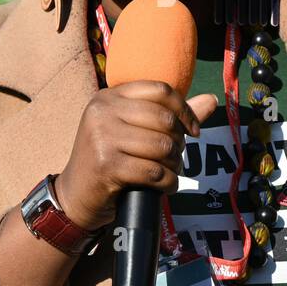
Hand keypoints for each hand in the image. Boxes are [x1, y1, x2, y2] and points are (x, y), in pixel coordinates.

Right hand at [55, 82, 218, 232]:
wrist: (75, 195)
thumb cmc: (109, 160)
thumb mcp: (133, 130)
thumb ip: (171, 114)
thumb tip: (211, 99)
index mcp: (109, 96)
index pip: (160, 90)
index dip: (185, 110)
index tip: (193, 131)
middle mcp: (102, 111)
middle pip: (164, 119)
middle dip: (179, 142)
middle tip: (175, 157)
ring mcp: (102, 137)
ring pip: (161, 146)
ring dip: (174, 164)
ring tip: (170, 172)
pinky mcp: (106, 165)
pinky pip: (154, 172)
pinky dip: (168, 183)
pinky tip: (166, 186)